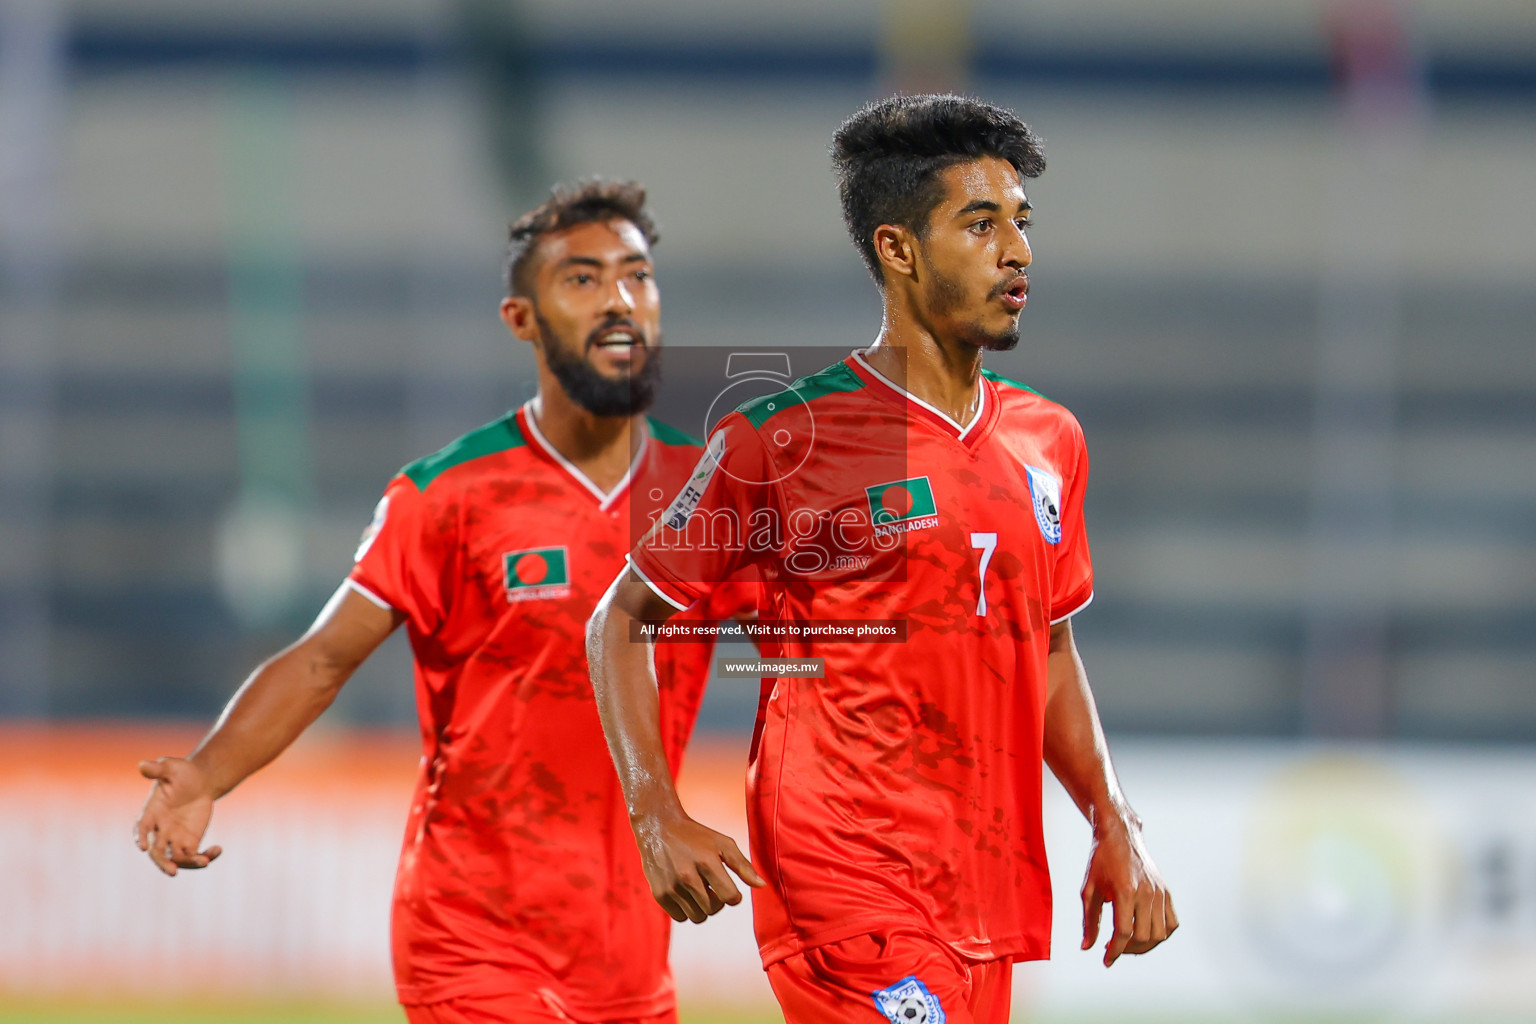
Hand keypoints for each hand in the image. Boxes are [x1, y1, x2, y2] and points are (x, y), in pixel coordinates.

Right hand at [134, 757, 222, 875]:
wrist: (200, 781)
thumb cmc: (181, 773)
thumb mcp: (171, 767)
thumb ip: (158, 768)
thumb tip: (142, 764)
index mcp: (151, 812)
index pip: (141, 828)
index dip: (139, 837)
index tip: (143, 847)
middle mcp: (160, 829)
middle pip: (157, 852)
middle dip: (163, 863)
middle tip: (172, 871)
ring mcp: (175, 837)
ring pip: (177, 858)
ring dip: (188, 863)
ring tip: (204, 862)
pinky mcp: (190, 841)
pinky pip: (195, 855)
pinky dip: (206, 856)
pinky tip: (218, 849)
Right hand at [633, 809, 764, 923]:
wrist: (658, 827)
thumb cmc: (696, 836)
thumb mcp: (723, 843)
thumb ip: (743, 865)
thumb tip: (761, 886)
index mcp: (706, 861)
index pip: (730, 898)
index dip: (734, 896)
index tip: (729, 888)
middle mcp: (687, 876)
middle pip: (714, 909)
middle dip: (718, 901)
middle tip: (712, 886)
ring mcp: (671, 886)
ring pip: (697, 917)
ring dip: (702, 907)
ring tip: (698, 889)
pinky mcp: (659, 894)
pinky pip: (681, 918)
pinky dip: (686, 909)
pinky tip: (684, 892)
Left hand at [1081, 817, 1177, 966]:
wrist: (1120, 836)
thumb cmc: (1100, 862)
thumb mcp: (1089, 890)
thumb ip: (1089, 920)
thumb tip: (1087, 947)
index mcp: (1125, 890)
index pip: (1124, 932)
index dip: (1115, 951)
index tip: (1106, 960)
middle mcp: (1147, 892)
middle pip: (1144, 936)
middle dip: (1127, 949)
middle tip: (1113, 948)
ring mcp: (1160, 892)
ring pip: (1160, 934)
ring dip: (1145, 946)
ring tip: (1128, 943)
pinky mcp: (1166, 892)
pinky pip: (1172, 923)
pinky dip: (1161, 934)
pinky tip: (1145, 934)